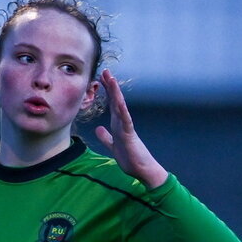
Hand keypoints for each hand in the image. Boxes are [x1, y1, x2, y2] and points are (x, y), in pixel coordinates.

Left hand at [94, 70, 167, 188]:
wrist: (142, 170)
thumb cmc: (131, 159)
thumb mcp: (113, 146)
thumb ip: (106, 137)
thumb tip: (98, 129)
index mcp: (118, 126)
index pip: (111, 105)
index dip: (106, 93)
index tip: (101, 80)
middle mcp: (123, 124)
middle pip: (115, 102)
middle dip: (110, 87)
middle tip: (105, 71)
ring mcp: (127, 128)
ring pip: (120, 107)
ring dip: (115, 93)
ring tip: (111, 80)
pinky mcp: (130, 136)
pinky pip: (126, 121)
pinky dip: (122, 111)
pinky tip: (118, 101)